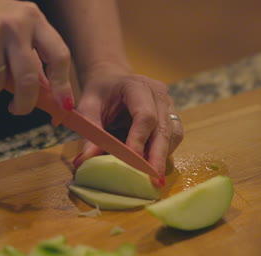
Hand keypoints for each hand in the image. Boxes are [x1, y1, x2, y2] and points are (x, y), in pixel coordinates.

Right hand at [0, 0, 73, 113]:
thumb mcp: (13, 29)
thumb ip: (33, 57)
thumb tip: (51, 93)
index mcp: (32, 18)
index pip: (59, 55)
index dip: (63, 84)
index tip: (64, 104)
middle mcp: (15, 22)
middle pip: (30, 78)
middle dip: (26, 102)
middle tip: (18, 109)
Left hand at [73, 66, 183, 184]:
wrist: (111, 80)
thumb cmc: (99, 94)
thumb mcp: (87, 109)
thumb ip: (90, 133)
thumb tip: (86, 160)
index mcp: (136, 86)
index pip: (144, 115)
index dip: (139, 139)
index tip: (132, 161)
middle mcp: (158, 93)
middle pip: (163, 127)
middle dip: (157, 155)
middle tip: (153, 180)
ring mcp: (168, 104)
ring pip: (173, 133)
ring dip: (163, 156)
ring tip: (153, 177)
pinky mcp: (171, 116)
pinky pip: (174, 136)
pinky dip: (165, 152)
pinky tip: (153, 165)